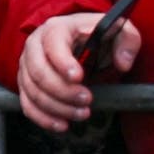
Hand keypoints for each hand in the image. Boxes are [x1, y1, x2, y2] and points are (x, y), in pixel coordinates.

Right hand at [15, 10, 141, 132]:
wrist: (80, 41)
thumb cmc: (98, 36)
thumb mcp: (119, 31)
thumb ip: (127, 41)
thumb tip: (123, 62)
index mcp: (56, 28)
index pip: (53, 44)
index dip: (63, 63)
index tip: (80, 78)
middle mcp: (35, 45)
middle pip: (38, 71)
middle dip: (62, 91)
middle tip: (87, 100)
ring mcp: (27, 65)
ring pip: (32, 91)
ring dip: (56, 107)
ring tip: (82, 114)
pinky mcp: (26, 83)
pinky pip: (27, 104)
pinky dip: (42, 118)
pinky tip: (62, 124)